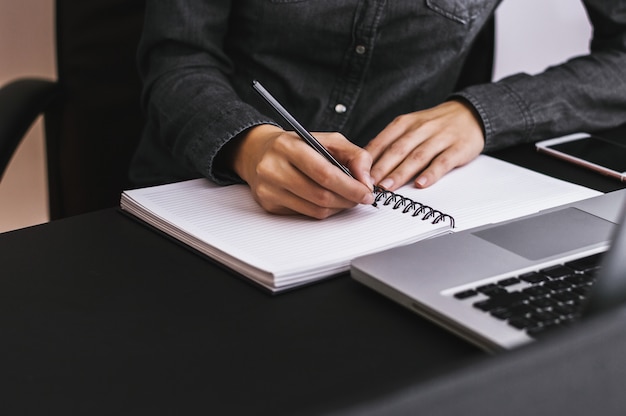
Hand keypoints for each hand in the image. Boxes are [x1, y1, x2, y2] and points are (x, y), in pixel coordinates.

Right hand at [230, 125, 374, 218]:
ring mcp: (268, 189)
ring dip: (338, 207)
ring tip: (346, 198)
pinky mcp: (268, 204)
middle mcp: (273, 168)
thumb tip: (366, 181)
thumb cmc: (296, 145)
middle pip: (320, 195)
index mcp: (288, 146)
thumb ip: (354, 155)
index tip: (366, 193)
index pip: (324, 173)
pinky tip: (327, 200)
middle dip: (348, 200)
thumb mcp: (327, 140)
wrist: (257, 151)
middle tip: (361, 198)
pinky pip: (305, 215)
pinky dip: (322, 211)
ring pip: (315, 210)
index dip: (350, 187)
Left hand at [365, 100, 484, 190]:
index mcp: (406, 123)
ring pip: (417, 156)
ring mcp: (440, 138)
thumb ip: (390, 142)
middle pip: (398, 150)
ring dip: (400, 173)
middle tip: (368, 184)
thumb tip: (366, 162)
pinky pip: (443, 162)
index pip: (383, 141)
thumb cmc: (435, 125)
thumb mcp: (410, 126)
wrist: (470, 114)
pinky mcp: (458, 148)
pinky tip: (421, 183)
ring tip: (388, 187)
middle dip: (381, 168)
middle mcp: (421, 128)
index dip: (369, 159)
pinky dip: (431, 173)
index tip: (357, 174)